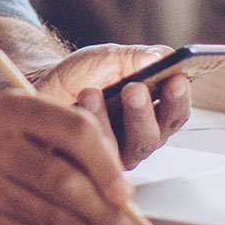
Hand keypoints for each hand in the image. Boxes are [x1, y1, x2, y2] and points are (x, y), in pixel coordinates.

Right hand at [0, 94, 134, 224]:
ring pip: (48, 214)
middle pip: (63, 181)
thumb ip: (72, 142)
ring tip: (95, 223)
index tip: (125, 192)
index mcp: (14, 107)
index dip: (107, 165)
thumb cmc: (2, 142)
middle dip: (101, 207)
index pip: (75, 131)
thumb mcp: (29, 122)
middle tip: (124, 223)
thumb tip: (120, 189)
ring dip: (81, 224)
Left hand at [30, 44, 192, 169]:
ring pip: (126, 149)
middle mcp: (140, 139)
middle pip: (155, 136)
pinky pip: (96, 156)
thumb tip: (163, 57)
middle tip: (135, 89)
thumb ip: (139, 58)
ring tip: (95, 93)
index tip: (176, 79)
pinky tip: (80, 105)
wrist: (45, 86)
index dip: (179, 98)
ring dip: (112, 121)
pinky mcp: (92, 167)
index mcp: (154, 113)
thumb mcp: (112, 58)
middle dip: (145, 112)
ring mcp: (117, 157)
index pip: (176, 113)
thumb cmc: (84, 75)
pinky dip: (89, 128)